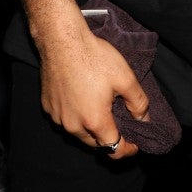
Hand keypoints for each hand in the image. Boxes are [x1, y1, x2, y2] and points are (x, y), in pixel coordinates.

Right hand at [38, 23, 149, 159]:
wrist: (62, 41)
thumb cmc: (94, 57)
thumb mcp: (125, 78)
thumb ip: (138, 103)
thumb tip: (144, 119)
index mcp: (95, 121)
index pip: (113, 149)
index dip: (127, 150)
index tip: (135, 145)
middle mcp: (73, 125)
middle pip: (95, 144)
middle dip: (109, 139)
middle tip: (120, 123)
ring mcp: (58, 117)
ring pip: (78, 133)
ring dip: (91, 128)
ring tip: (101, 109)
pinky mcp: (48, 106)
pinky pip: (64, 119)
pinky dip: (75, 116)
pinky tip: (81, 99)